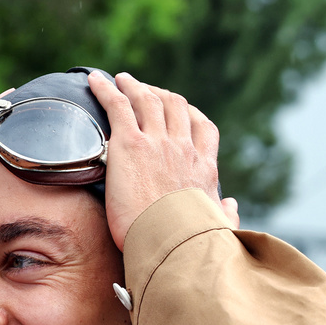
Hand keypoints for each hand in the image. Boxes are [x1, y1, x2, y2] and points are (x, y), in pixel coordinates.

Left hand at [87, 71, 238, 249]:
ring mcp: (157, 142)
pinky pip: (119, 106)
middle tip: (147, 92)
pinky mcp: (130, 144)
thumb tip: (231, 205)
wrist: (171, 244)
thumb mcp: (217, 228)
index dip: (191, 115)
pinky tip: (94, 82)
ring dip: (135, 87)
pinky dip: (107, 90)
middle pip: (175, 107)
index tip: (182, 111)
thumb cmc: (191, 244)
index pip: (204, 129)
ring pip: (148, 100)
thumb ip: (225, 214)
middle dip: (162, 95)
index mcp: (204, 168)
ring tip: (123, 80)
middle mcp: (184, 148)